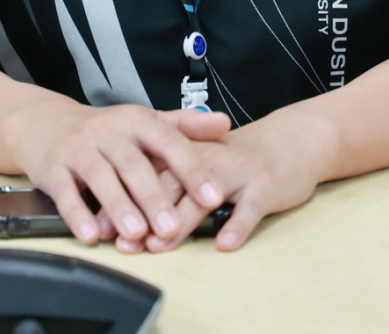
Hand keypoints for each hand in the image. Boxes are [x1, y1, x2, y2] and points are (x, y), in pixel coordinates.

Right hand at [5, 99, 230, 248]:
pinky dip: (78, 214)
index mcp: (137, 121)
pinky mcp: (54, 168)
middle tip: (172, 228)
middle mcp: (108, 132)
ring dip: (118, 207)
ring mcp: (79, 149)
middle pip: (133, 165)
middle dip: (153, 198)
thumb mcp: (146, 122)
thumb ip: (185, 126)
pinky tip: (92, 235)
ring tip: (136, 234)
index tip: (212, 197)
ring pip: (101, 178)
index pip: (169, 142)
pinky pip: (66, 192)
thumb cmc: (106, 130)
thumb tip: (224, 123)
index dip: (191, 170)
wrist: (46, 123)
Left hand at [141, 112, 333, 252]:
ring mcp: (235, 172)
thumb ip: (165, 187)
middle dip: (143, 216)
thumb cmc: (234, 161)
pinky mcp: (262, 187)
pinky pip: (248, 208)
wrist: (286, 143)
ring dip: (179, 223)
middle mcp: (205, 159)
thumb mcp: (195, 166)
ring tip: (160, 245)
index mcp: (184, 152)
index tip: (102, 227)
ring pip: (201, 198)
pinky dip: (236, 225)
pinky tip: (225, 243)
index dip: (122, 201)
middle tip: (124, 242)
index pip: (147, 175)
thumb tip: (124, 218)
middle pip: (168, 187)